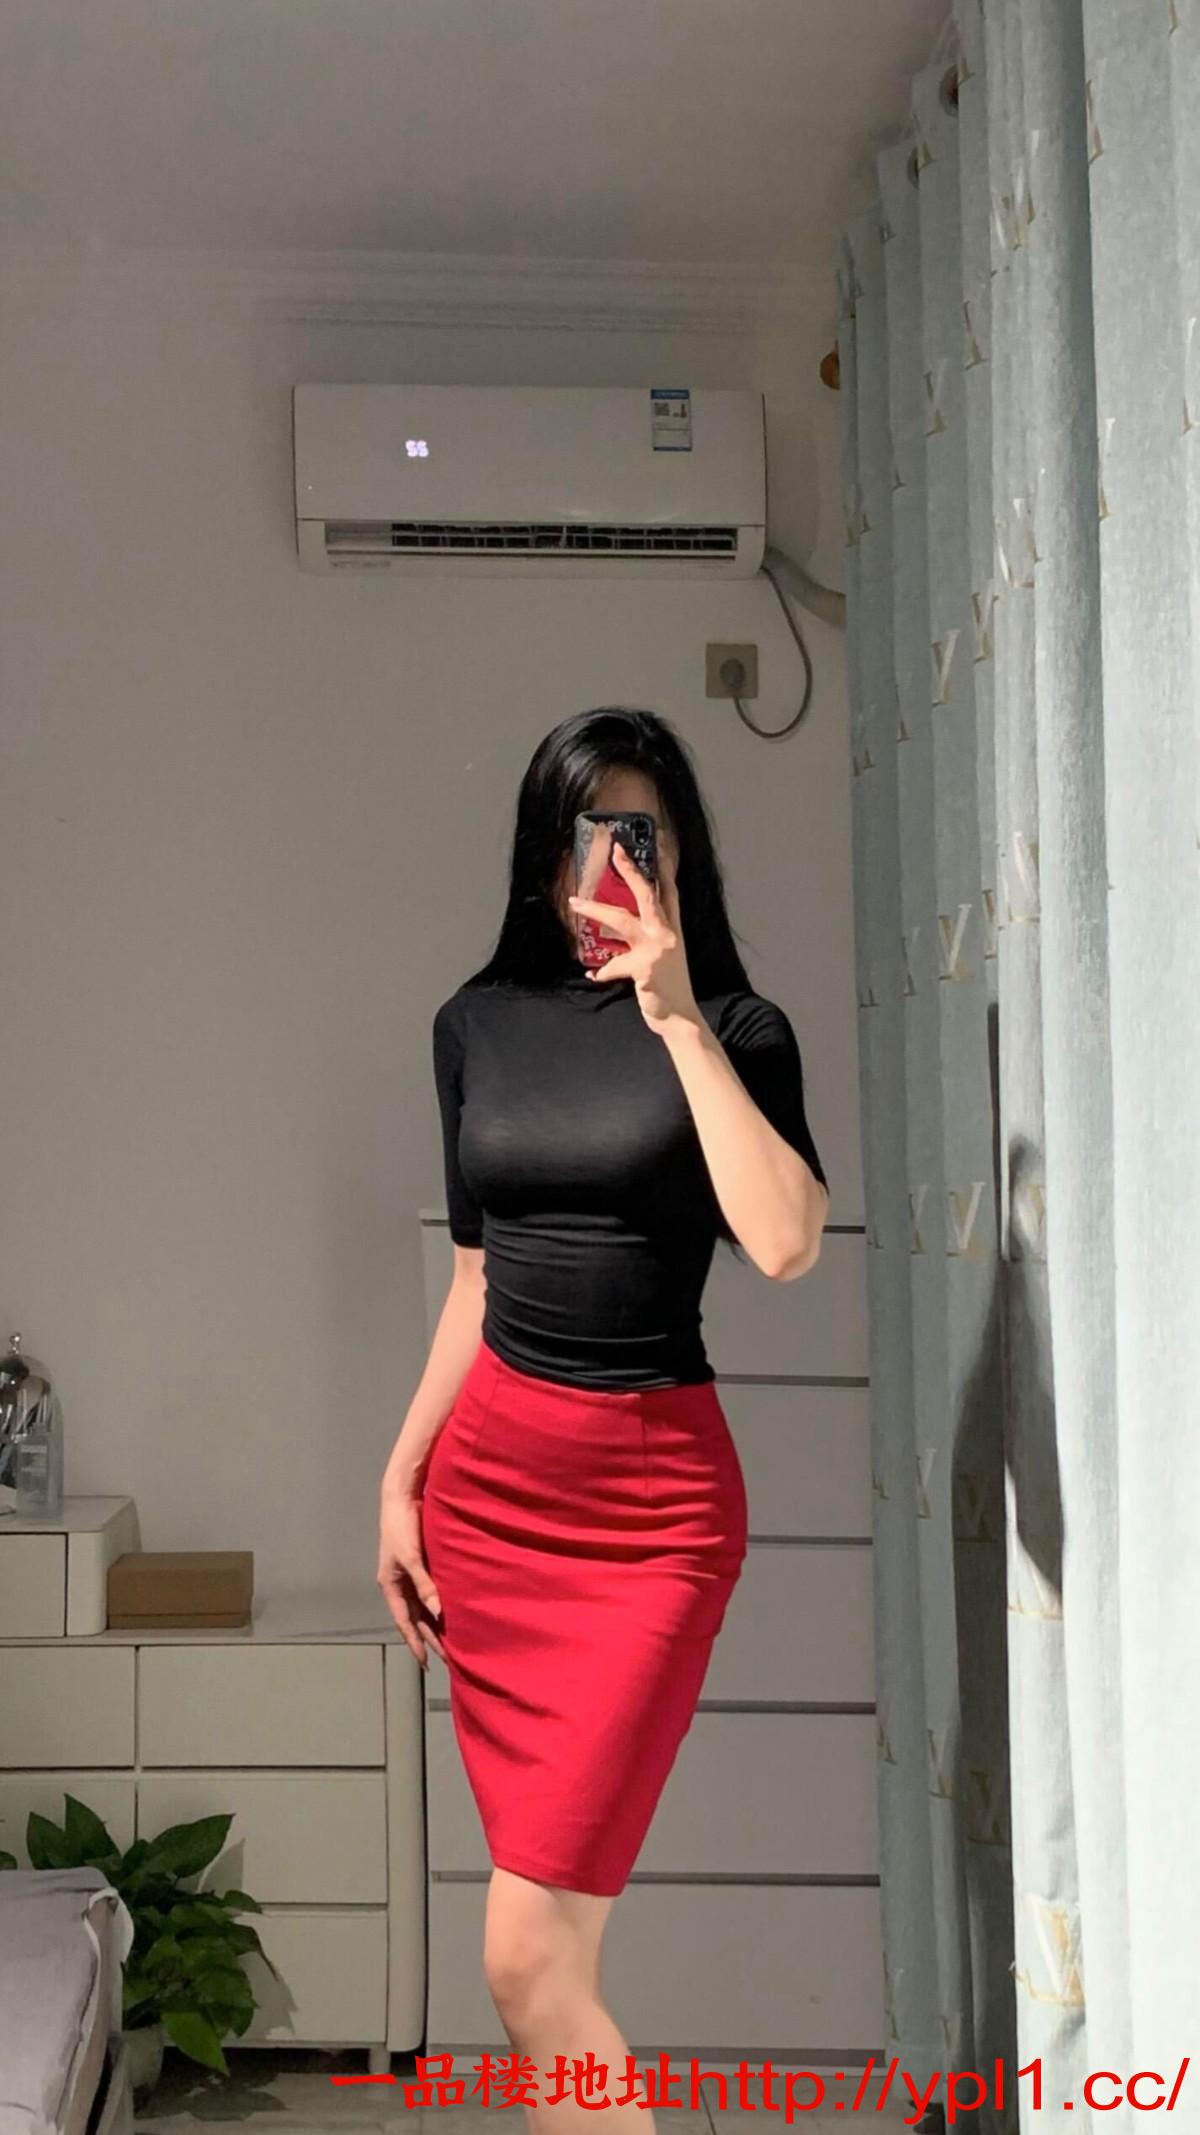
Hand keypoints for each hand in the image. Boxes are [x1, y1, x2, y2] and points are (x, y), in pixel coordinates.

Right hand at [377, 1485, 445, 1670]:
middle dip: (429, 1638)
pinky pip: (430, 1590)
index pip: (404, 1622)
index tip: (426, 1663)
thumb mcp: (411, 1557)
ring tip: (452, 1641)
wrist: (402, 1497)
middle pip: (416, 1618)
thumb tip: (437, 1611)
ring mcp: (410, 1574)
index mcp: (391, 1585)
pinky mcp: (420, 1564)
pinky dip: (439, 1603)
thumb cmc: (401, 1526)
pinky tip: (452, 1611)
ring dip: (436, 1623)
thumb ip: (424, 1583)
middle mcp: (400, 1584)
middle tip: (448, 1658)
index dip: (415, 1642)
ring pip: (423, 1606)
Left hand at [567, 840, 700, 1032]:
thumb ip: (645, 940)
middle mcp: (667, 934)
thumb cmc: (669, 988)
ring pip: (622, 921)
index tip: (657, 844)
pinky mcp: (644, 968)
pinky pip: (613, 965)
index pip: (669, 892)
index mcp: (672, 929)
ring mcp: (656, 950)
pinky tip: (592, 974)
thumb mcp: (663, 957)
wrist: (680, 1018)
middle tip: (616, 851)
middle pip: (646, 895)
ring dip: (596, 909)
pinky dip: (602, 971)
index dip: (662, 868)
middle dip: (631, 871)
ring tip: (575, 901)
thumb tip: (621, 927)